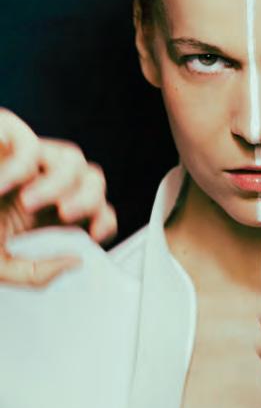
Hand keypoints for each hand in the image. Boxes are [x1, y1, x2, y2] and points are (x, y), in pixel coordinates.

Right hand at [0, 108, 116, 286]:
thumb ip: (33, 272)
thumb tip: (75, 261)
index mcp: (42, 210)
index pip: (93, 207)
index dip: (104, 218)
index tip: (94, 235)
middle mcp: (38, 182)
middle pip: (92, 178)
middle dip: (90, 198)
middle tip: (68, 217)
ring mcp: (22, 159)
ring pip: (71, 157)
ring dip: (60, 183)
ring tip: (30, 202)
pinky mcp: (3, 135)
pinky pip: (28, 142)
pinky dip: (19, 166)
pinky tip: (2, 186)